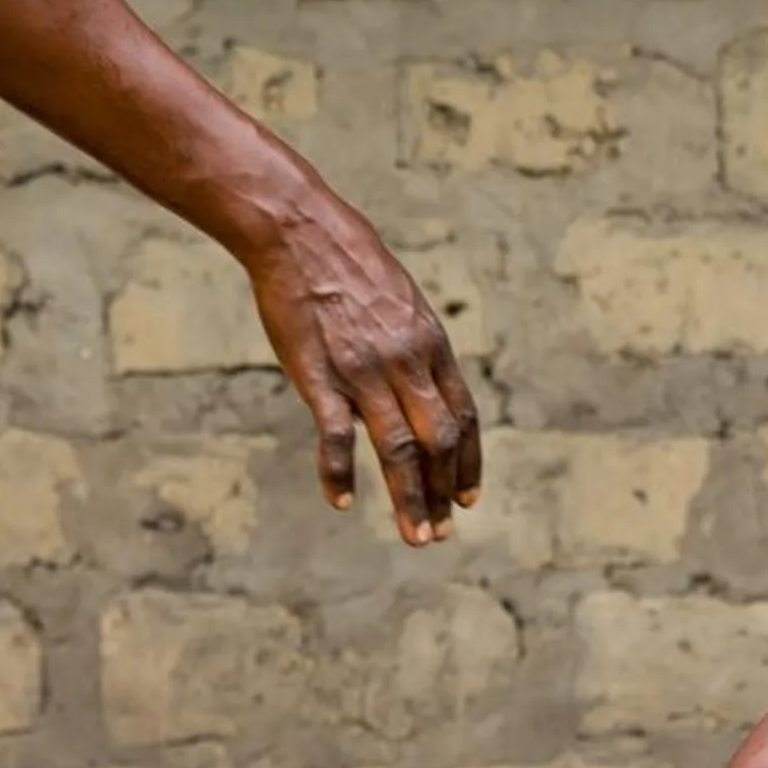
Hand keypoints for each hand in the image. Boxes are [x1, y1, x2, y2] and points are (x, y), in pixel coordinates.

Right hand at [243, 199, 481, 546]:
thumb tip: (424, 382)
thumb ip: (415, 346)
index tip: (467, 498)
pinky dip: (339, 474)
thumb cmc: (348, 261)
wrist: (299, 230)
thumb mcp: (401, 300)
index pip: (463, 416)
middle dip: (443, 493)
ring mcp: (364, 370)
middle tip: (440, 533)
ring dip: (410, 499)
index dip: (468, 462)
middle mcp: (406, 362)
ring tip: (415, 537)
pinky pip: (337, 436)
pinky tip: (341, 501)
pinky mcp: (320, 375)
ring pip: (398, 449)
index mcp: (430, 344)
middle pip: (438, 441)